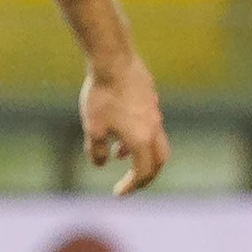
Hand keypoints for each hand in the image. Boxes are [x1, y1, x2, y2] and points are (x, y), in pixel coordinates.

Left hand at [79, 53, 168, 196]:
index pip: (143, 173)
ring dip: (141, 153)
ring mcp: (155, 112)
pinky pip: (150, 125)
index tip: (118, 193)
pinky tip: (120, 129)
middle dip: (146, 175)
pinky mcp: (151, 99)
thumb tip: (101, 164)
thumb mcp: (92, 128)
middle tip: (132, 182)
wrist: (113, 59)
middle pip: (159, 161)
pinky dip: (139, 136)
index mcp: (141, 140)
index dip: (131, 186)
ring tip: (119, 154)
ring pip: (155, 141)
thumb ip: (96, 151)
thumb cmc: (101, 95)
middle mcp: (154, 128)